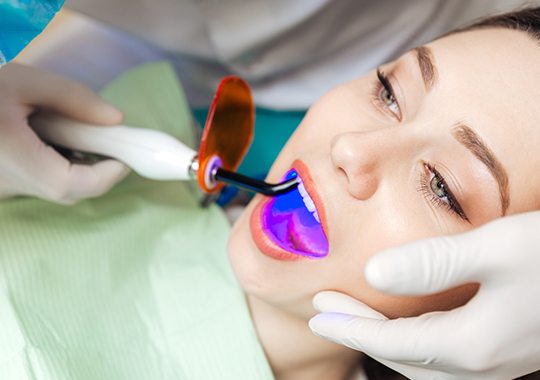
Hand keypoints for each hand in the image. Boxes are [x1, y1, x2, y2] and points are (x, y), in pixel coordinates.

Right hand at [0, 63, 127, 202]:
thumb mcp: (24, 81)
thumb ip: (74, 98)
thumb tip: (115, 120)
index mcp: (10, 155)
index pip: (69, 184)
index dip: (105, 176)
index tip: (124, 158)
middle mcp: (5, 181)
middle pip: (66, 190)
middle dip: (95, 170)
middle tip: (106, 143)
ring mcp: (1, 188)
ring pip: (53, 188)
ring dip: (75, 166)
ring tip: (70, 133)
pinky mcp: (0, 186)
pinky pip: (37, 182)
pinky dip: (54, 164)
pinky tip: (48, 139)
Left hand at [309, 211, 539, 378]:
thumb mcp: (499, 248)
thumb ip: (434, 263)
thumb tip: (374, 272)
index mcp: (474, 345)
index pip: (392, 343)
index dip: (350, 328)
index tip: (317, 315)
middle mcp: (485, 365)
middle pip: (403, 356)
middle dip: (360, 334)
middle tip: (325, 312)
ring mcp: (500, 364)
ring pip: (425, 364)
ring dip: (386, 341)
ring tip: (357, 319)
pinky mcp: (510, 352)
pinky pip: (447, 359)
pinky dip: (415, 345)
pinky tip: (410, 327)